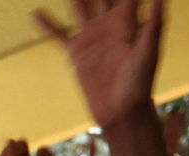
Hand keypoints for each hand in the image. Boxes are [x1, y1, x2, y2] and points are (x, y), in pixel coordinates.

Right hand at [34, 0, 164, 131]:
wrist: (121, 112)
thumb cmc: (140, 83)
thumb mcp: (148, 51)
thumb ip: (153, 22)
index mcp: (127, 19)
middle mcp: (108, 23)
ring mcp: (91, 36)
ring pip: (79, 7)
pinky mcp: (76, 52)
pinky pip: (58, 35)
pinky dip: (47, 25)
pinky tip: (35, 14)